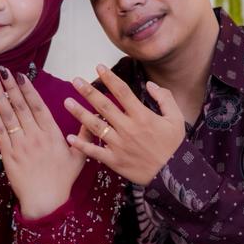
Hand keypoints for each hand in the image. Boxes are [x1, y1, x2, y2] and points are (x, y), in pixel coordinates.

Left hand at [0, 67, 86, 219]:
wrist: (45, 201)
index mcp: (52, 134)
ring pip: (8, 116)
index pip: (38, 106)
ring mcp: (20, 145)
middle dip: (11, 86)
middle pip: (20, 106)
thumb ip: (85, 134)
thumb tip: (92, 116)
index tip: (21, 75)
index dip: (28, 89)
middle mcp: (35, 136)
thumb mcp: (80, 156)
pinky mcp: (8, 155)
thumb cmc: (63, 180)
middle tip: (3, 70)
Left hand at [64, 65, 185, 185]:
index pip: (122, 92)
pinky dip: (82, 145)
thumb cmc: (174, 146)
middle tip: (75, 80)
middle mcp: (128, 128)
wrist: (173, 176)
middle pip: (104, 106)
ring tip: (67, 102)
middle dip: (88, 91)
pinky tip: (70, 137)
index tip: (99, 67)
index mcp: (142, 116)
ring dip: (79, 113)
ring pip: (95, 126)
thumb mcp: (176, 118)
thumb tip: (150, 84)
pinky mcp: (115, 161)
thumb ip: (164, 98)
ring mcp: (119, 145)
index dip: (109, 78)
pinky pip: (95, 152)